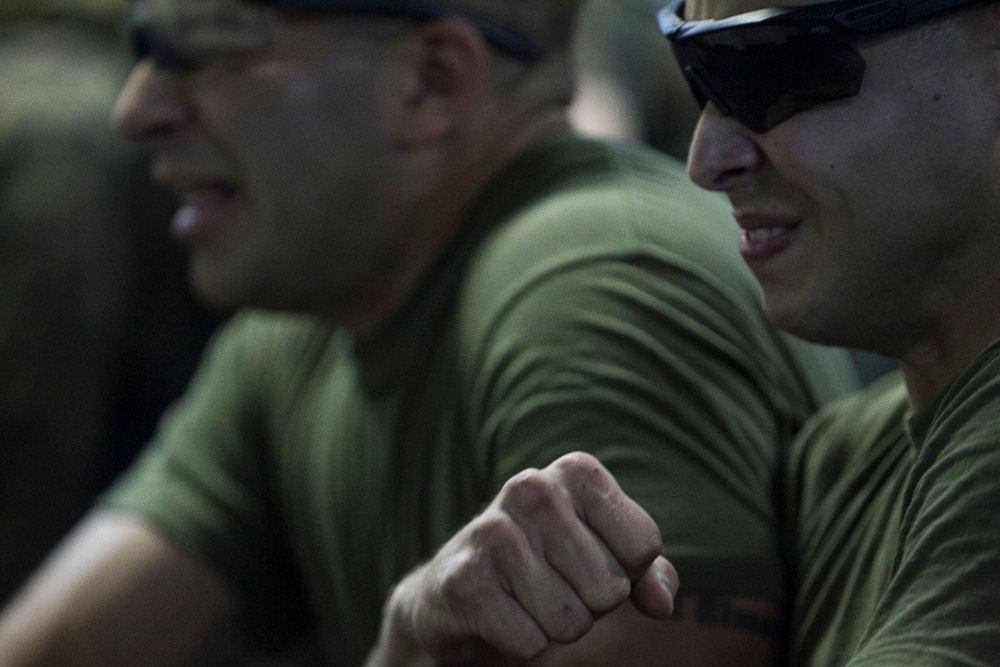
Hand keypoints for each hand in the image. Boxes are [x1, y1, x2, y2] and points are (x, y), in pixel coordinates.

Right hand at [364, 452, 678, 665]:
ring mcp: (494, 532)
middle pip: (611, 588)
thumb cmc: (545, 570)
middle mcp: (533, 488)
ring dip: (554, 627)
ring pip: (571, 621)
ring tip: (525, 602)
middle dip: (589, 605)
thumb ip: (648, 573)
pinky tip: (500, 617)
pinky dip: (522, 644)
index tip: (586, 562)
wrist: (456, 592)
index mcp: (576, 472)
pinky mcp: (465, 580)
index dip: (623, 572)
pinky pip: (531, 642)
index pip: (643, 546)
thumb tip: (662, 604)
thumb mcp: (604, 558)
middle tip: (552, 588)